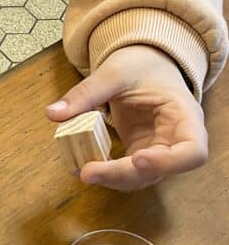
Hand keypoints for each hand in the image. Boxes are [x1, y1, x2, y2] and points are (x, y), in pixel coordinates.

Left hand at [46, 45, 207, 190]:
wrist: (143, 66)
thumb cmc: (140, 66)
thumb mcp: (115, 72)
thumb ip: (87, 92)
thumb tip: (53, 113)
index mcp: (184, 116)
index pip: (192, 152)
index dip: (168, 163)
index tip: (138, 159)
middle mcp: (174, 140)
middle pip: (158, 171)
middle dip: (122, 175)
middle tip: (88, 172)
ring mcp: (155, 150)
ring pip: (139, 177)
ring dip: (110, 178)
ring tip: (81, 170)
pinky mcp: (136, 153)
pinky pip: (123, 170)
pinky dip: (104, 171)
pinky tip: (82, 165)